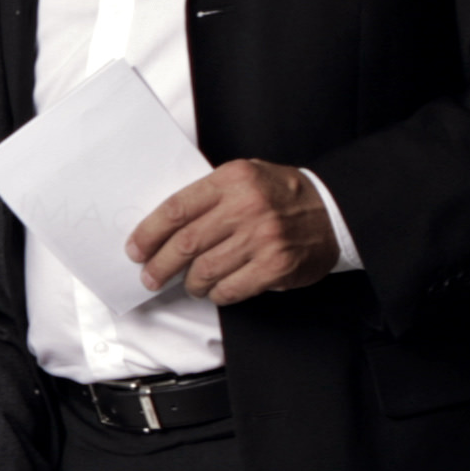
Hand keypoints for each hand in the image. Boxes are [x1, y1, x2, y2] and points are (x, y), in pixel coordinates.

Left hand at [128, 158, 335, 305]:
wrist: (333, 211)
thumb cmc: (282, 195)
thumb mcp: (246, 176)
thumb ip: (209, 195)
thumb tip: (163, 227)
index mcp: (233, 179)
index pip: (176, 209)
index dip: (149, 233)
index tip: (136, 249)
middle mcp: (246, 207)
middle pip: (185, 243)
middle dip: (159, 266)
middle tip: (150, 277)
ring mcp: (262, 238)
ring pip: (205, 271)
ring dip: (191, 283)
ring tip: (190, 284)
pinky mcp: (275, 266)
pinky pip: (231, 289)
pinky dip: (217, 294)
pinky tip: (216, 291)